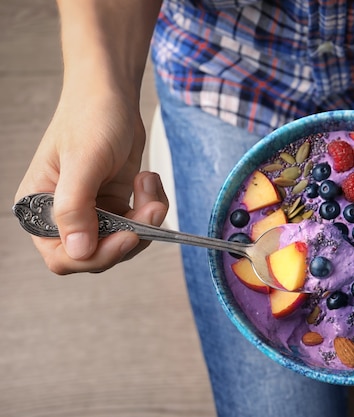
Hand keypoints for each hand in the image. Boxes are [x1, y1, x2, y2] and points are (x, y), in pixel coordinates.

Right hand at [15, 87, 167, 273]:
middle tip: (150, 208)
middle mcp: (64, 215)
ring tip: (148, 183)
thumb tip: (78, 251)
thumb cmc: (90, 117)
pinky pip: (138, 223)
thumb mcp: (83, 161)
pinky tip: (147, 179)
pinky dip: (151, 207)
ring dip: (145, 219)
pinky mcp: (116, 204)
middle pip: (98, 255)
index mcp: (40, 207)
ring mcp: (93, 211)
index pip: (63, 257)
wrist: (113, 96)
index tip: (127, 236)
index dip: (96, 256)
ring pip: (123, 242)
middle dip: (130, 234)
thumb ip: (75, 208)